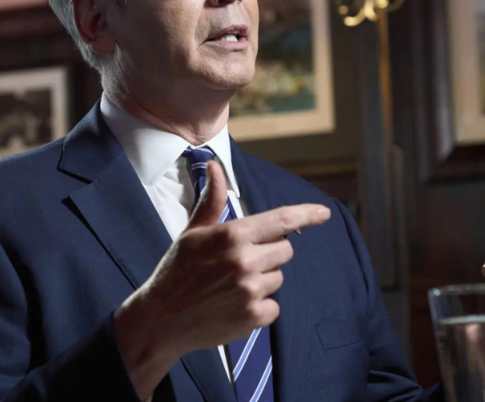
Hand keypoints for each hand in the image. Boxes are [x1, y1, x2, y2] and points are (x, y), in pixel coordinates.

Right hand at [113, 160, 330, 398]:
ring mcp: (250, 289)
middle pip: (284, 250)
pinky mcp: (253, 316)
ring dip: (262, 280)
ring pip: (278, 278)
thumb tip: (214, 166)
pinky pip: (274, 306)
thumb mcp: (192, 232)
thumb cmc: (176, 270)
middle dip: (269, 253)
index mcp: (232, 234)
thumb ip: (213, 200)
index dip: (306, 215)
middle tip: (239, 262)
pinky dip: (259, 307)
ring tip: (231, 285)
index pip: (281, 220)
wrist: (161, 319)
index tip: (324, 213)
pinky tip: (234, 305)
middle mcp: (245, 260)